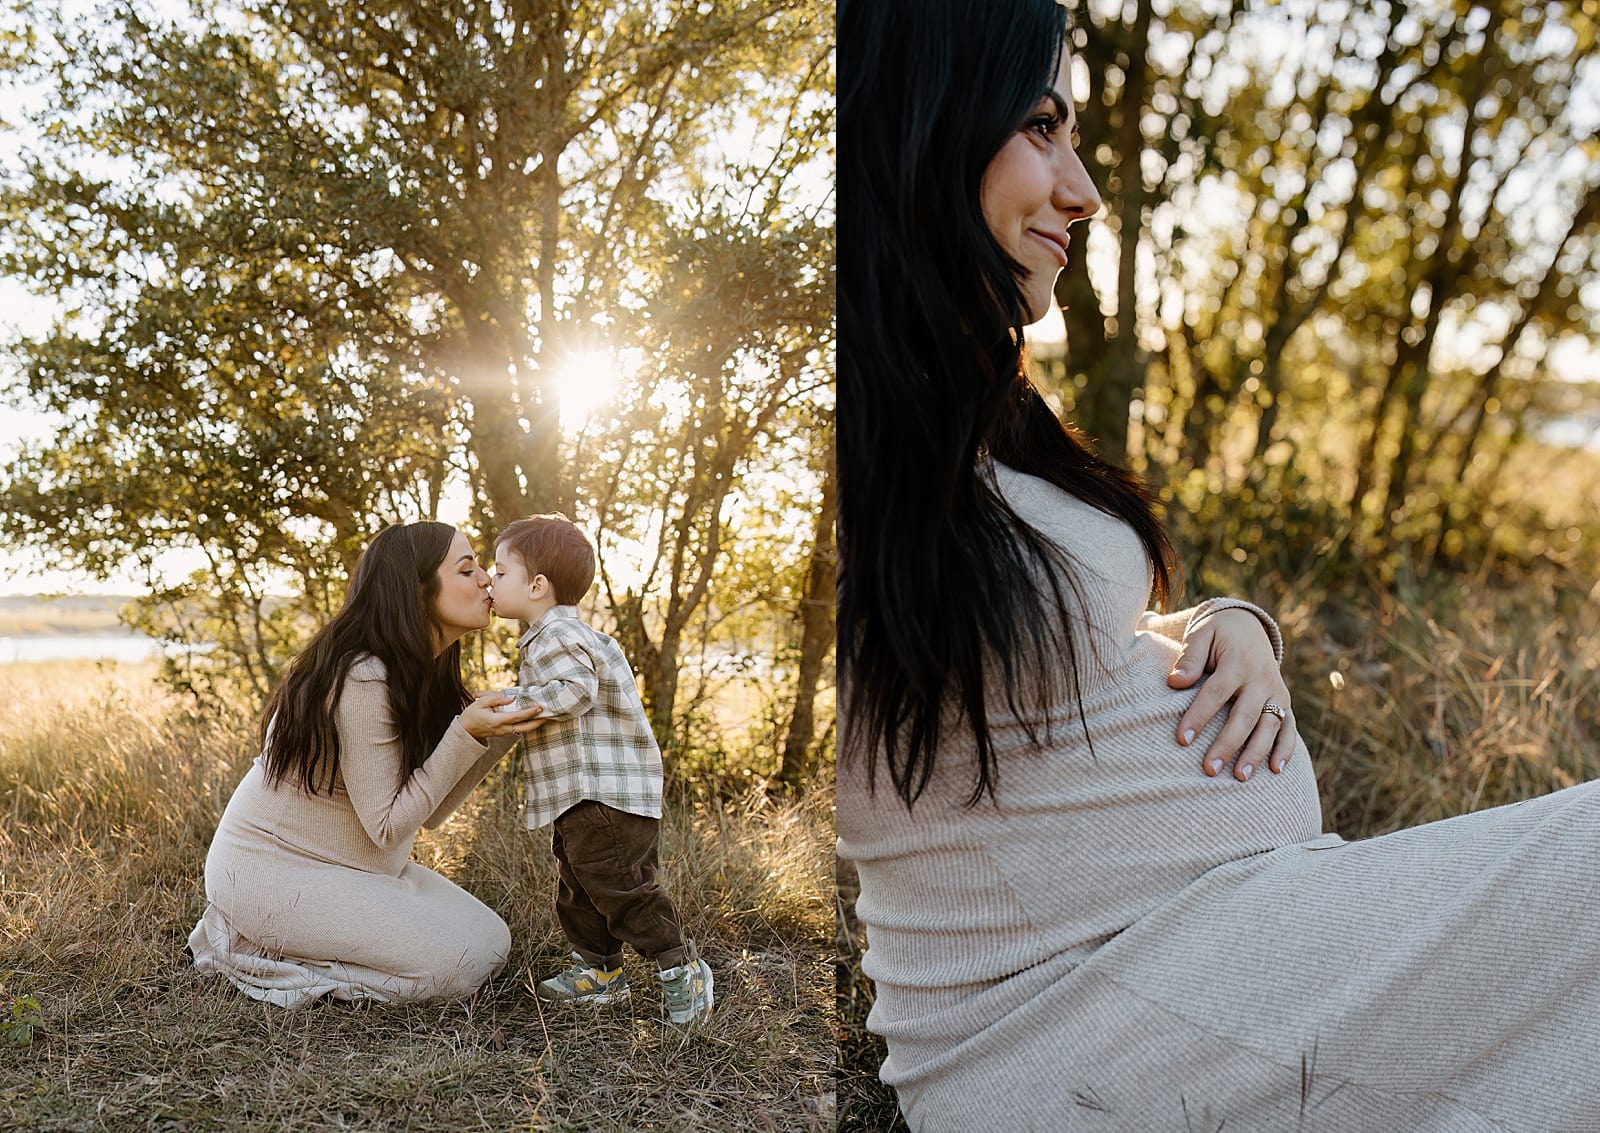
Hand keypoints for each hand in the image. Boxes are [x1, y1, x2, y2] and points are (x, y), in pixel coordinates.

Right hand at [460, 691, 546, 739]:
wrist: (465, 730)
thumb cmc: (472, 714)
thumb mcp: (480, 703)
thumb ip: (495, 698)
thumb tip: (511, 698)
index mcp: (496, 721)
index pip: (516, 717)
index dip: (528, 713)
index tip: (538, 707)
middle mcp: (502, 729)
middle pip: (524, 728)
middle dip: (537, 722)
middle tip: (547, 715)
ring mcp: (503, 733)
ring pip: (522, 730)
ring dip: (533, 724)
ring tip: (543, 716)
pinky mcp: (504, 733)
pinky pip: (518, 729)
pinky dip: (526, 724)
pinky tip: (532, 718)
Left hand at [1167, 609, 1296, 780]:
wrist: (1248, 627)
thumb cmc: (1216, 634)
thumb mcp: (1201, 634)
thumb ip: (1190, 656)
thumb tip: (1175, 682)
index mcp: (1238, 661)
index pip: (1217, 692)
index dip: (1200, 716)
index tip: (1182, 739)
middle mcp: (1261, 679)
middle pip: (1245, 715)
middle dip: (1227, 744)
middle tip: (1209, 770)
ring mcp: (1276, 692)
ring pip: (1269, 726)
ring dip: (1256, 753)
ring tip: (1239, 777)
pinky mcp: (1284, 702)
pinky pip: (1289, 728)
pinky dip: (1286, 749)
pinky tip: (1275, 771)